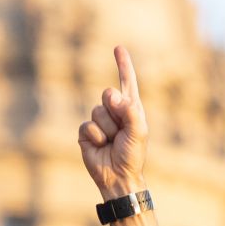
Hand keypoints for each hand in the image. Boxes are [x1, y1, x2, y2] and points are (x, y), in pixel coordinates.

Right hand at [79, 46, 148, 200]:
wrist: (118, 177)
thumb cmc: (132, 155)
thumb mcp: (138, 131)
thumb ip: (129, 110)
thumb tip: (111, 94)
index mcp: (131, 109)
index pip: (126, 82)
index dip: (123, 65)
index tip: (118, 48)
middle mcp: (115, 112)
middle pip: (107, 94)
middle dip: (114, 110)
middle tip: (120, 130)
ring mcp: (99, 121)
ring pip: (97, 111)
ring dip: (106, 129)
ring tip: (112, 142)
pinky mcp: (86, 132)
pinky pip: (87, 125)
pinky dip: (95, 137)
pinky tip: (100, 147)